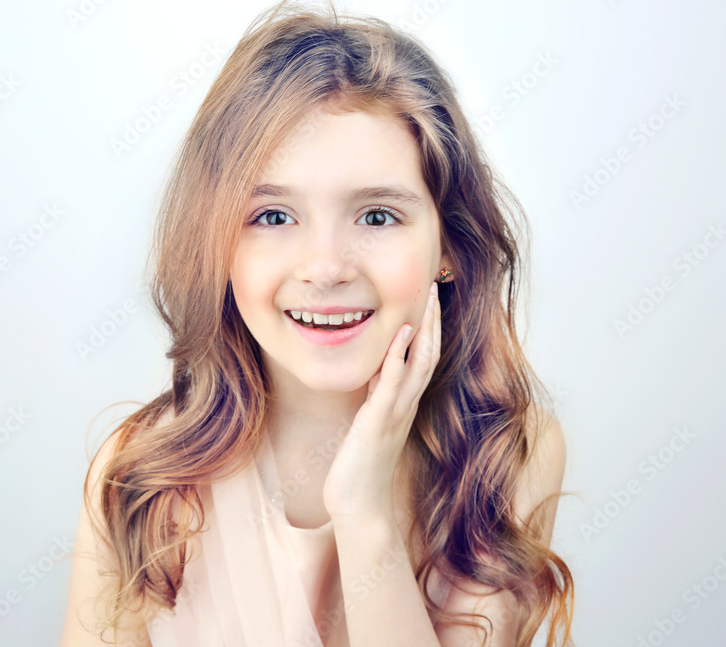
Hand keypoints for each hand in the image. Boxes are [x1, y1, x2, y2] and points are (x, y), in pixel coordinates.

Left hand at [322, 281, 442, 525]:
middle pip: (428, 355)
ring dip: (425, 331)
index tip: (429, 300)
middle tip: (435, 286)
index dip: (428, 329)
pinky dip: (398, 357)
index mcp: (402, 406)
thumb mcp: (369, 424)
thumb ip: (377, 397)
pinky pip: (392, 384)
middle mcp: (404, 407)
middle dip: (433, 320)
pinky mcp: (378, 423)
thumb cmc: (360, 470)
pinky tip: (401, 334)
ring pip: (419, 365)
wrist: (359, 508)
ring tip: (428, 300)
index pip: (422, 360)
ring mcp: (394, 414)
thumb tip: (378, 372)